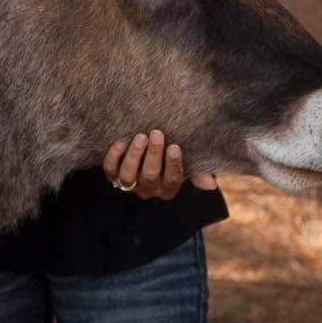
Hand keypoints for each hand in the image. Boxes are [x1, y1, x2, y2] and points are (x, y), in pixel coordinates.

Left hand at [102, 131, 217, 200]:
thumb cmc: (170, 158)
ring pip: (129, 175)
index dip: (173, 165)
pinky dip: (114, 155)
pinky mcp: (113, 174)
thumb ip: (197, 172)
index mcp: (167, 188)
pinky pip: (110, 169)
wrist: (145, 155)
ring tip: (141, 136)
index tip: (174, 146)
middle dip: (153, 155)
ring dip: (134, 155)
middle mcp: (148, 189)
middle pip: (150, 177)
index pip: (172, 181)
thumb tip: (211, 184)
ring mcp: (129, 183)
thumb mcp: (186, 165)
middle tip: (157, 133)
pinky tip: (122, 140)